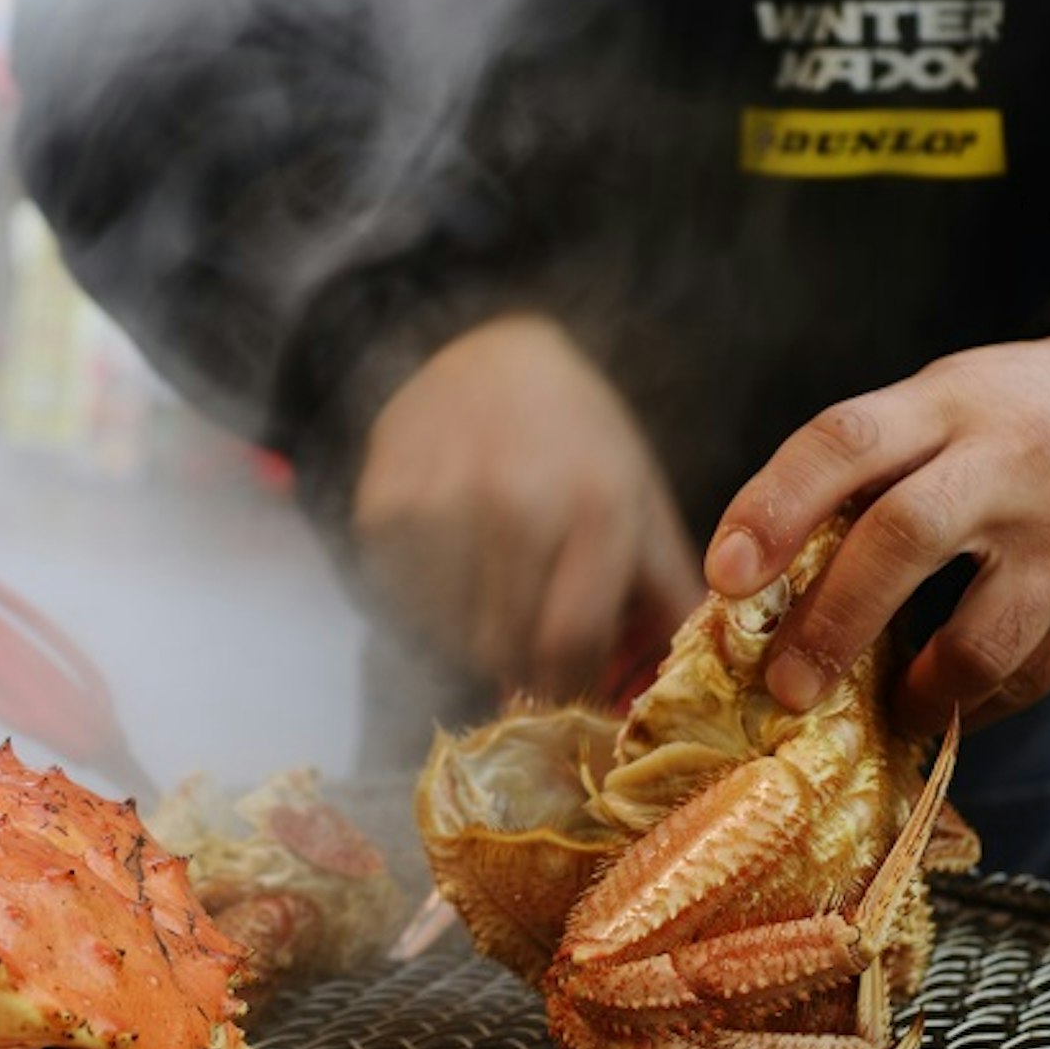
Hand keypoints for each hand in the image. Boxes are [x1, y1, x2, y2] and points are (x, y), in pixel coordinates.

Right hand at [354, 314, 700, 700]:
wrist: (490, 357)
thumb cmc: (579, 438)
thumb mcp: (642, 502)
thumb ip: (666, 596)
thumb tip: (667, 690)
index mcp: (597, 503)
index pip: (570, 641)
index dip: (567, 684)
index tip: (567, 691)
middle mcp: (516, 498)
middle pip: (504, 646)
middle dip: (520, 666)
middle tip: (527, 646)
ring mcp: (441, 498)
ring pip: (448, 632)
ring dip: (471, 633)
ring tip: (491, 591)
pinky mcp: (382, 502)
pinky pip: (400, 599)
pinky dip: (426, 600)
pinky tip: (450, 560)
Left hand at [707, 329, 1049, 734]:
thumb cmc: (1041, 412)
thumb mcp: (960, 397)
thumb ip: (879, 464)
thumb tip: (767, 571)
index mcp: (950, 400)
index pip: (843, 441)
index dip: (773, 506)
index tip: (724, 577)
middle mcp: (1011, 456)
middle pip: (901, 537)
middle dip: (831, 623)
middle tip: (786, 686)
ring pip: (980, 635)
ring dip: (918, 691)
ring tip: (888, 712)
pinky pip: (1038, 672)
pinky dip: (984, 703)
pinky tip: (956, 707)